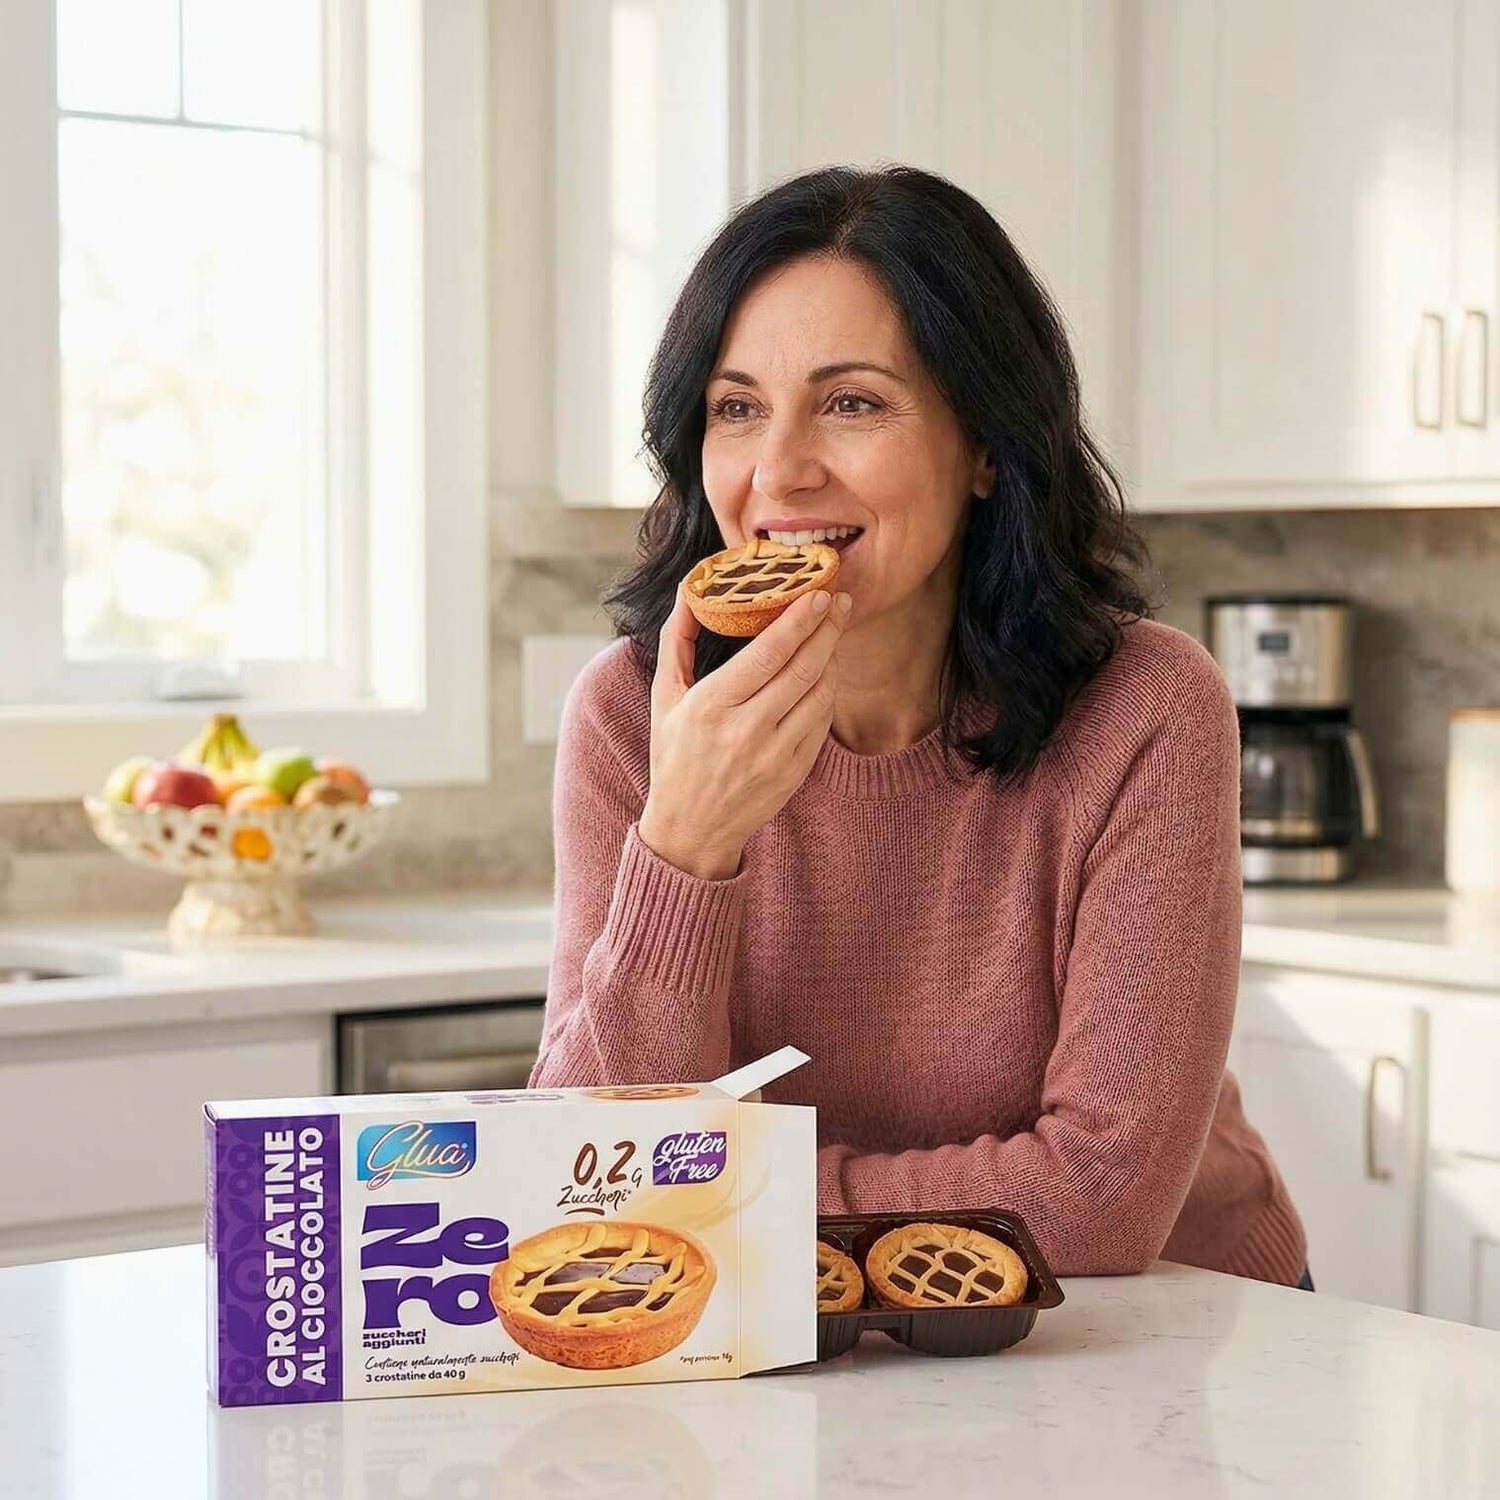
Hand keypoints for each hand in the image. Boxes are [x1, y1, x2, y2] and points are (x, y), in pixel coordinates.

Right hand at [638, 582, 852, 878]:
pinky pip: (822, 720)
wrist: (691, 829)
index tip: (818, 594)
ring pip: (820, 693)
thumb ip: (677, 640)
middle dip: (827, 628)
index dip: (798, 620)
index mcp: (711, 706)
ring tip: (833, 630)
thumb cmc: (675, 756)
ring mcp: (775, 754)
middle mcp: (746, 730)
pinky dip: (828, 690)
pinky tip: (825, 671)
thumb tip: (689, 591)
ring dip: (832, 657)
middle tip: (841, 600)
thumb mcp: (665, 698)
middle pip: (803, 668)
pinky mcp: (796, 771)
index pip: (768, 654)